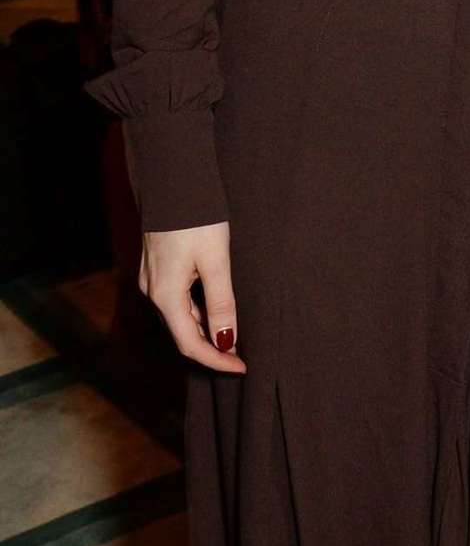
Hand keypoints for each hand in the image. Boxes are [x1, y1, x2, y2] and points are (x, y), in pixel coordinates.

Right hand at [140, 222, 245, 373]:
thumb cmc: (197, 218)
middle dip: (211, 347)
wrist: (174, 179)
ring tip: (234, 333)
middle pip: (182, 333)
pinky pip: (176, 299)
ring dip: (204, 328)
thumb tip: (227, 341)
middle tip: (242, 355)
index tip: (242, 367)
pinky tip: (215, 306)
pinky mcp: (156, 265)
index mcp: (165, 295)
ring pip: (179, 315)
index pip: (190, 344)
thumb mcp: (216, 260)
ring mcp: (151, 278)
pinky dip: (196, 309)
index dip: (216, 360)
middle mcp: (152, 291)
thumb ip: (222, 302)